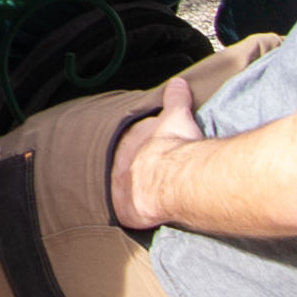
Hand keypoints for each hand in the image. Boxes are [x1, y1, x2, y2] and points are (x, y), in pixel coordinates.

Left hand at [104, 106, 177, 230]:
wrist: (172, 177)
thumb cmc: (174, 145)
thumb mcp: (176, 116)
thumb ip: (175, 98)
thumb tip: (178, 82)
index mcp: (129, 140)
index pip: (132, 140)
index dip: (142, 146)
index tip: (153, 150)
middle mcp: (118, 162)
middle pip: (124, 164)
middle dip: (133, 168)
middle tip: (151, 174)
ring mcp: (118, 187)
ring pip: (121, 187)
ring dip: (130, 190)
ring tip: (146, 195)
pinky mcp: (124, 211)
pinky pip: (125, 211)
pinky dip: (133, 212)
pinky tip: (140, 214)